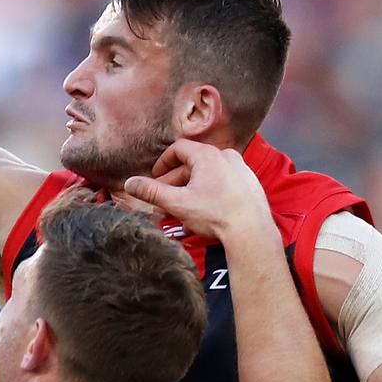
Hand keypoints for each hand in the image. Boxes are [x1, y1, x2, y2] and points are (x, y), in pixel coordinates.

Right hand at [123, 140, 271, 240]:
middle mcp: (226, 156)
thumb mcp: (177, 203)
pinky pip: (224, 182)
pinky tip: (205, 211)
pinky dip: (210, 191)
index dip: (163, 163)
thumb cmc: (215, 214)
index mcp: (208, 155)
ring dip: (192, 188)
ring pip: (208, 174)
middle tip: (165, 199)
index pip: (178, 149)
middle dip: (175, 181)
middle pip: (193, 163)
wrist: (252, 232)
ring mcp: (241, 169)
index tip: (155, 178)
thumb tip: (130, 183)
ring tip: (183, 208)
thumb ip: (152, 192)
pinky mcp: (250, 184)